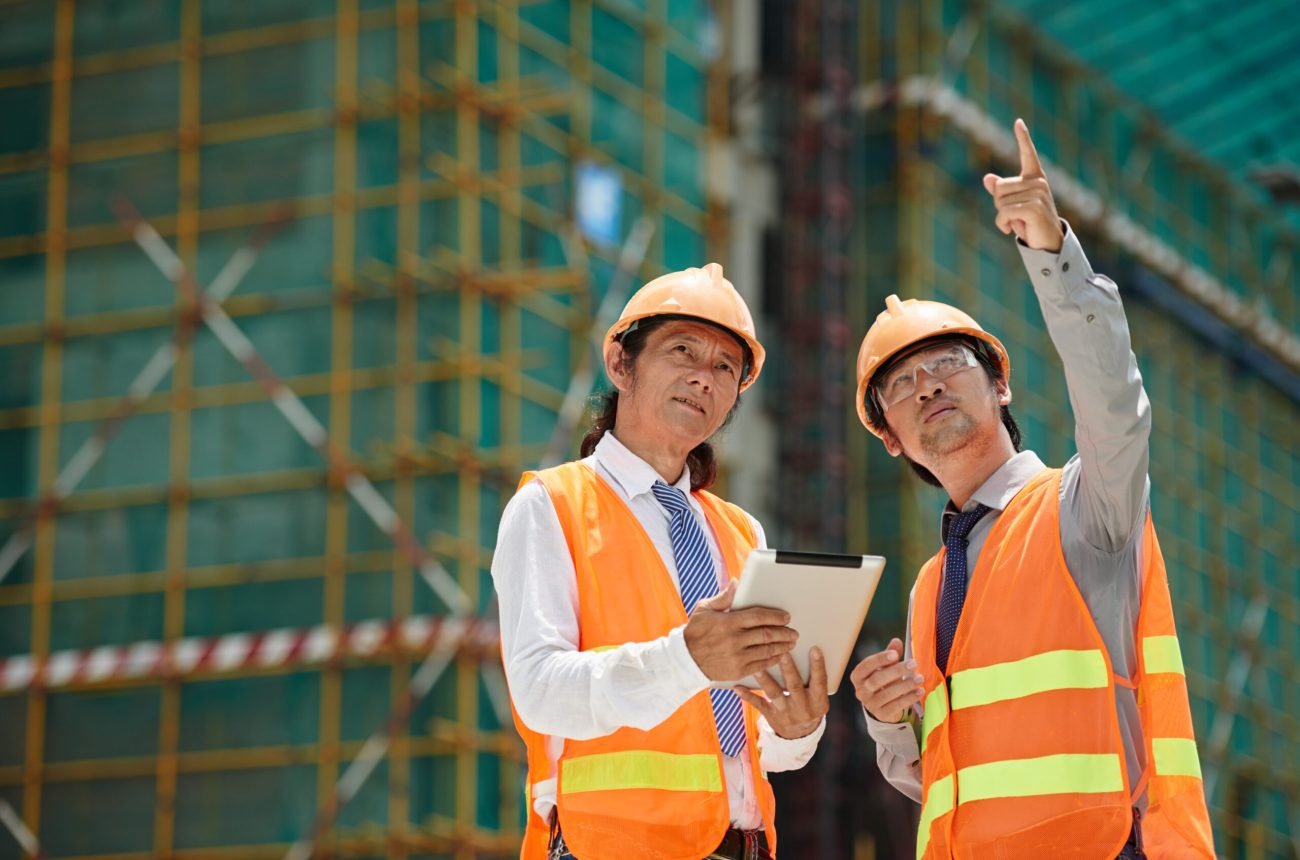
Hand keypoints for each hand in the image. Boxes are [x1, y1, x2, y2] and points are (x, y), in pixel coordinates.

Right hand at [684, 581, 797, 681]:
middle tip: (793, 631)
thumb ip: (723, 597)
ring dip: (782, 647)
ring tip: (791, 643)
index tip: (786, 617)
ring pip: (766, 650)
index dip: (775, 616)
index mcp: (728, 622)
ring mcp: (737, 657)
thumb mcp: (704, 609)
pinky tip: (779, 656)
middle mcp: (734, 640)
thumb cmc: (696, 632)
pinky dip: (772, 660)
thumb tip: (736, 583)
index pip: (758, 617)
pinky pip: (761, 665)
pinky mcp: (738, 671)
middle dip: (784, 632)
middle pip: (766, 635)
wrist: (686, 659)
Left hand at [736, 648, 829, 739]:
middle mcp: (802, 707)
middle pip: (795, 686)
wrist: (800, 735)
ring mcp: (785, 712)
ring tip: (757, 668)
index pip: (819, 681)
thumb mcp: (818, 697)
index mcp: (818, 701)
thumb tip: (809, 651)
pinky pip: (758, 704)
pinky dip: (747, 696)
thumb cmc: (810, 706)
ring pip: (774, 694)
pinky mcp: (771, 715)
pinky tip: (737, 687)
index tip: (814, 649)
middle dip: (789, 670)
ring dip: (765, 680)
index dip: (818, 666)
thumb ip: (814, 679)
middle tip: (783, 653)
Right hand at [849, 638, 924, 723]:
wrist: (883, 705)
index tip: (895, 654)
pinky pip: (895, 706)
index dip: (880, 659)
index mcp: (858, 676)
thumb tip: (896, 641)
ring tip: (920, 678)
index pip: (866, 665)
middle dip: (896, 671)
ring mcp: (870, 704)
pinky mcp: (881, 714)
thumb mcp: (885, 667)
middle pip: (877, 680)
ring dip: (906, 685)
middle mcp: (860, 690)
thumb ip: (890, 654)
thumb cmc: (883, 681)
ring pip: (887, 694)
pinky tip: (920, 691)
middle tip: (913, 664)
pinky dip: (909, 698)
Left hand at [982, 119, 1063, 251]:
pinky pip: (1003, 213)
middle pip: (999, 188)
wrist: (1047, 244)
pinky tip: (1012, 230)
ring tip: (1018, 222)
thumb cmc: (1030, 223)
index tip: (1018, 122)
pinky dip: (1002, 224)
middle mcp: (1038, 182)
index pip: (1028, 154)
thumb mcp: (1013, 206)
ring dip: (1002, 217)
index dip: (1023, 138)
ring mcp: (1038, 194)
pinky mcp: (1034, 207)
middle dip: (1000, 206)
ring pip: (999, 202)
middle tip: (1015, 216)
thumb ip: (1000, 192)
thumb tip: (987, 178)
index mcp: (1035, 178)